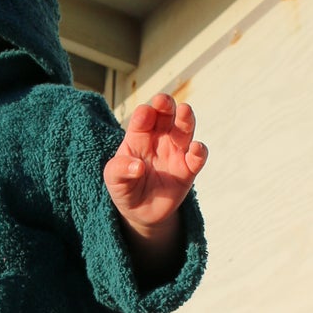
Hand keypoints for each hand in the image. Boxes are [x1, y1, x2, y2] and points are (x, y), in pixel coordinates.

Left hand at [103, 93, 206, 234]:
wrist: (140, 212)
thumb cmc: (125, 188)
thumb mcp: (113, 179)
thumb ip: (119, 170)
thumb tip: (137, 166)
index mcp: (139, 136)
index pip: (143, 118)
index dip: (144, 114)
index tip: (145, 115)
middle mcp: (159, 139)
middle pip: (166, 115)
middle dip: (166, 105)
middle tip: (164, 101)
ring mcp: (175, 153)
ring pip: (185, 130)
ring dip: (186, 119)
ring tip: (185, 110)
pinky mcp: (187, 170)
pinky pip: (197, 158)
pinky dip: (199, 151)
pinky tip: (196, 148)